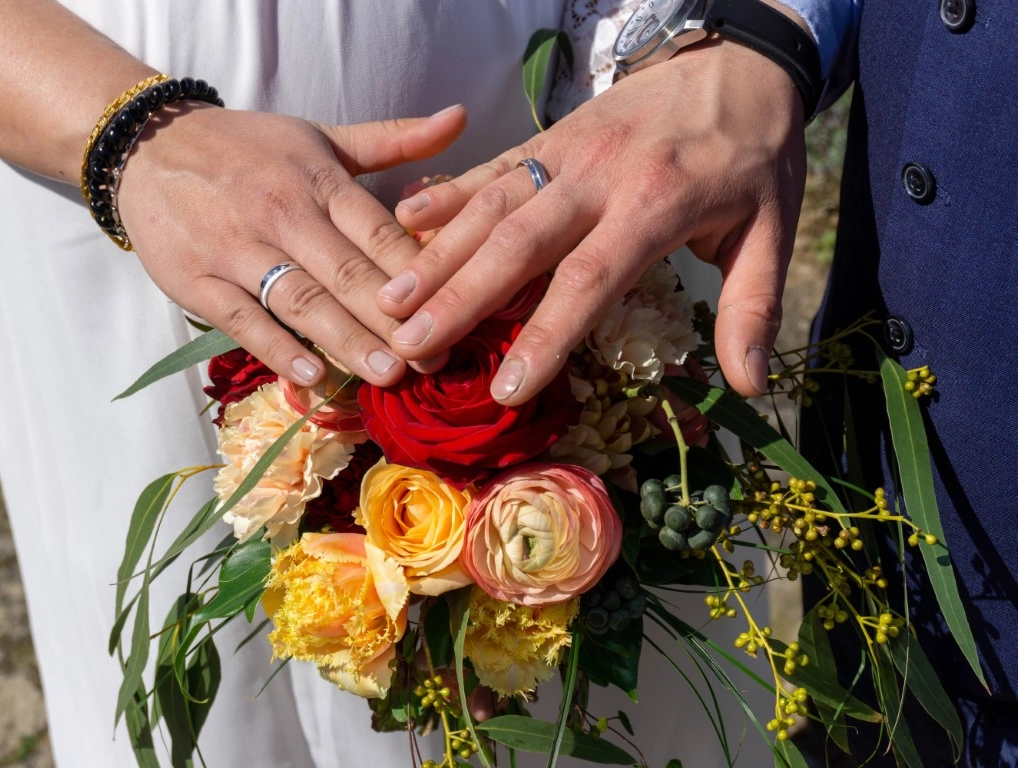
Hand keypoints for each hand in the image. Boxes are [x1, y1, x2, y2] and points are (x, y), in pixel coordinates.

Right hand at [117, 103, 467, 386]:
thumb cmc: (249, 149)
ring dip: (347, 340)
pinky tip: (311, 377)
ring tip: (388, 375)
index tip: (455, 312)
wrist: (148, 146)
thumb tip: (461, 118)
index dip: (420, 275)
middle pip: (348, 273)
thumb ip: (394, 140)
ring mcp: (237, 248)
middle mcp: (282, 213)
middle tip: (433, 359)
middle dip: (394, 320)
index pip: (379, 233)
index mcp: (320, 180)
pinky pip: (243, 319)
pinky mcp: (197, 280)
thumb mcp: (322, 138)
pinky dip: (276, 349)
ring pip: (301, 300)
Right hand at [379, 41, 806, 403]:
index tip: (506, 389)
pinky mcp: (551, 137)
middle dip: (461, 296)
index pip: (589, 279)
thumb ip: (753, 307)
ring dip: (440, 251)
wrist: (741, 60)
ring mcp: (568, 152)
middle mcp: (599, 177)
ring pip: (492, 204)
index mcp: (656, 205)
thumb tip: (750, 384)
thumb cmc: (756, 155)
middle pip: (519, 241)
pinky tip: (405, 221)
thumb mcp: (773, 230)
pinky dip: (448, 193)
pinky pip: (492, 167)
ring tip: (392, 297)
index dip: (545, 336)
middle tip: (411, 342)